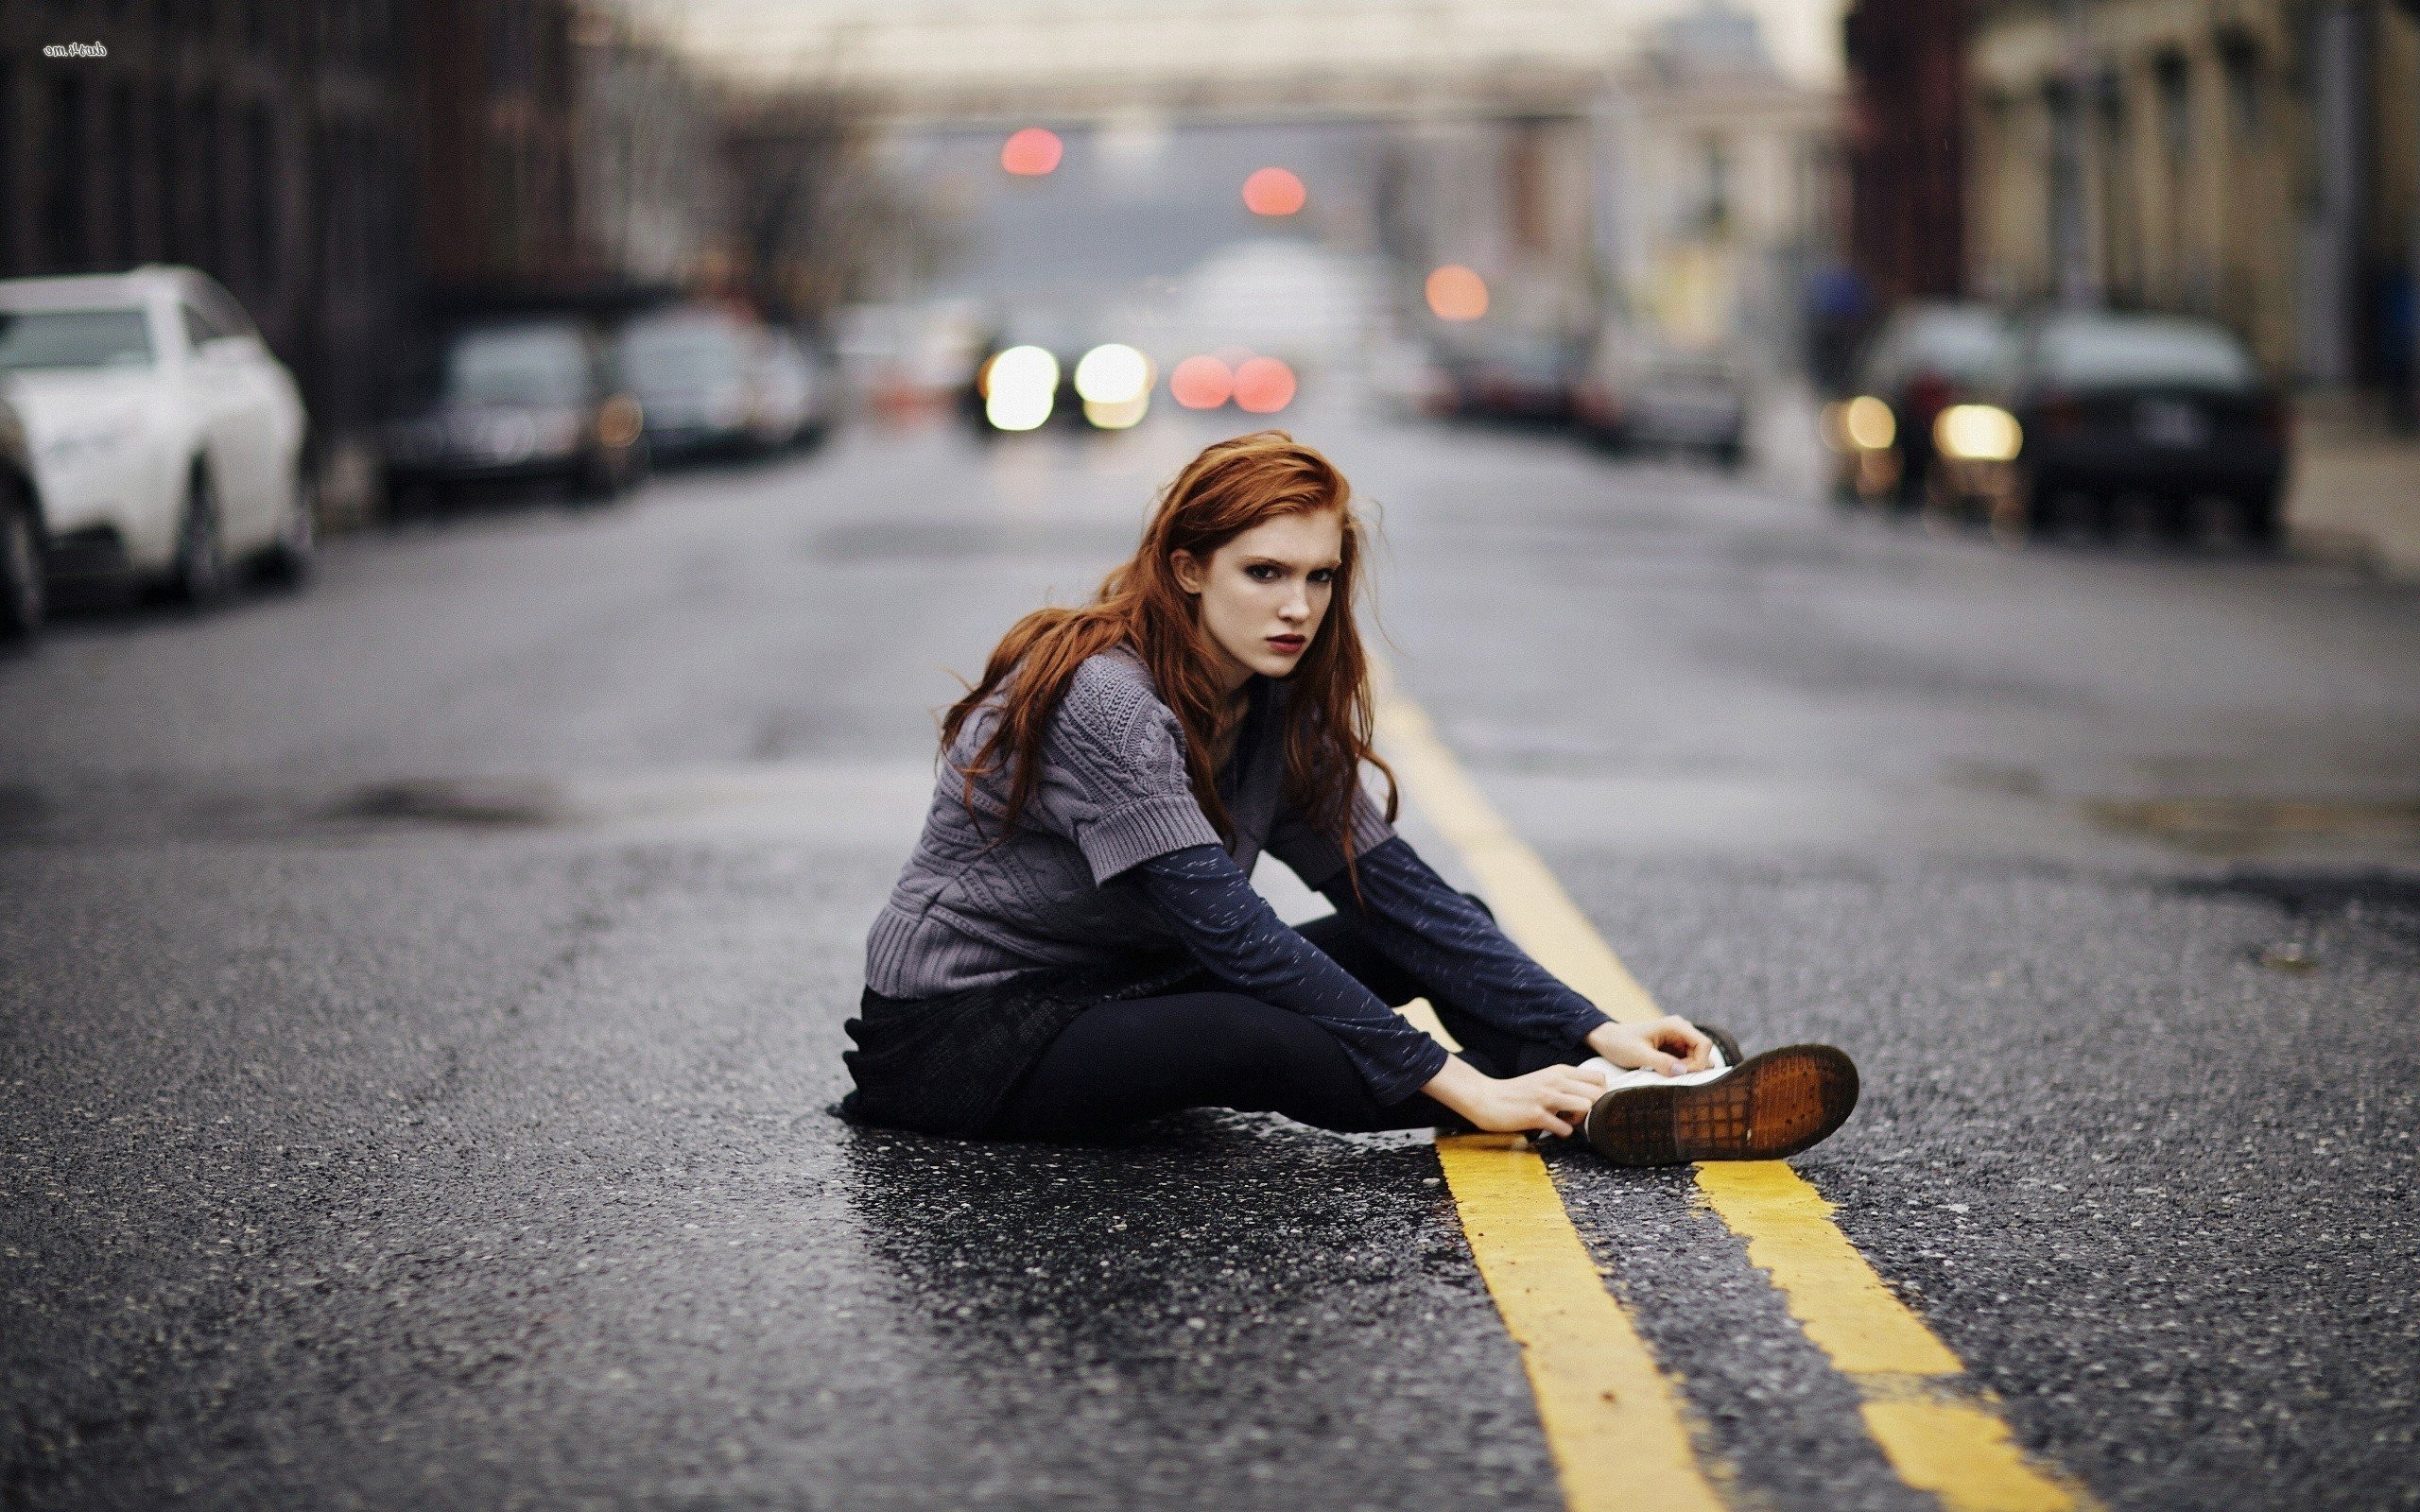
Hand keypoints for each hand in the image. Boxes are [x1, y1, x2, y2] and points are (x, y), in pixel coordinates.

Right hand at [1422, 1057, 1604, 1137]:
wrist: (1485, 1097)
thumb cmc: (1516, 1092)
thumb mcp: (1544, 1080)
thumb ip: (1565, 1085)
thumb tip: (1588, 1098)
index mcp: (1559, 1071)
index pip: (1599, 1078)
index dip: (1601, 1094)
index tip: (1590, 1104)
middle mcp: (1556, 1081)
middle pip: (1598, 1093)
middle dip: (1595, 1109)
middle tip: (1580, 1116)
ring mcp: (1546, 1097)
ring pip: (1586, 1106)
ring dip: (1580, 1120)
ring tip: (1566, 1122)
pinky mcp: (1536, 1115)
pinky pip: (1565, 1129)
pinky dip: (1562, 1133)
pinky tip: (1551, 1129)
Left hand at [1586, 1015, 1713, 1075]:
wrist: (1606, 1040)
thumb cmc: (1620, 1044)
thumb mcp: (1638, 1055)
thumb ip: (1661, 1062)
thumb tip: (1683, 1071)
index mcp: (1675, 1025)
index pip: (1704, 1044)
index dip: (1698, 1063)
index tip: (1681, 1074)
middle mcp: (1680, 1030)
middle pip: (1702, 1053)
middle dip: (1692, 1068)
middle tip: (1671, 1077)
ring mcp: (1678, 1039)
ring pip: (1696, 1059)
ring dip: (1685, 1070)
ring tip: (1666, 1075)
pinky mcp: (1673, 1048)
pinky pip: (1686, 1062)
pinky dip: (1679, 1070)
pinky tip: (1664, 1074)